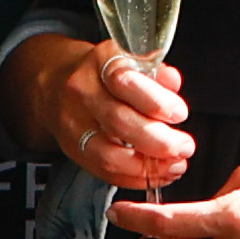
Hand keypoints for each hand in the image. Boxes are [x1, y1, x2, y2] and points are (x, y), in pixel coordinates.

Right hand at [12, 36, 190, 190]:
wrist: (55, 83)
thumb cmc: (102, 73)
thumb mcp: (129, 59)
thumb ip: (155, 71)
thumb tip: (172, 82)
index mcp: (100, 62)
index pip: (125, 81)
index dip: (156, 102)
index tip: (179, 114)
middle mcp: (81, 92)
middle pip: (118, 122)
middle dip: (159, 141)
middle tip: (184, 146)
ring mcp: (73, 124)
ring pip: (109, 155)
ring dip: (148, 166)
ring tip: (174, 166)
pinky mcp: (71, 149)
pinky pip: (103, 172)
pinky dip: (135, 178)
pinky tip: (156, 175)